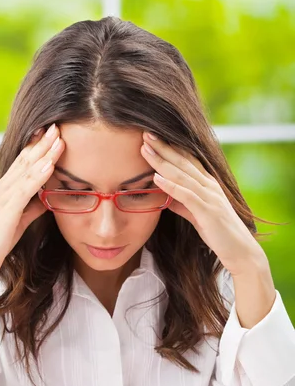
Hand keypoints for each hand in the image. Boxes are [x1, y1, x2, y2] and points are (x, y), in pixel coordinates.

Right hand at [0, 124, 64, 280]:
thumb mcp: (20, 219)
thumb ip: (32, 206)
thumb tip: (47, 198)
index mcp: (6, 188)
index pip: (23, 161)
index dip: (37, 145)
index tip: (52, 131)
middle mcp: (3, 187)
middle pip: (26, 159)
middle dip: (42, 142)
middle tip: (57, 124)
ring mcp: (4, 197)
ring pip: (27, 169)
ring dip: (44, 153)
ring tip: (58, 137)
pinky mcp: (7, 209)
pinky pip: (26, 189)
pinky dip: (39, 175)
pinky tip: (50, 164)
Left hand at [140, 132, 262, 276]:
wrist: (240, 251)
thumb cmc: (218, 233)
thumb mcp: (197, 215)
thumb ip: (183, 204)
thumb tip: (167, 198)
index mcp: (208, 184)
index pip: (187, 160)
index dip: (170, 148)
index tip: (152, 138)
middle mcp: (209, 185)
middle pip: (183, 161)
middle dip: (163, 147)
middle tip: (145, 133)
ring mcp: (209, 197)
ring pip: (182, 174)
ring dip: (162, 161)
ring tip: (145, 149)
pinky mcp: (207, 211)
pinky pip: (186, 195)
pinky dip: (170, 185)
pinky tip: (156, 177)